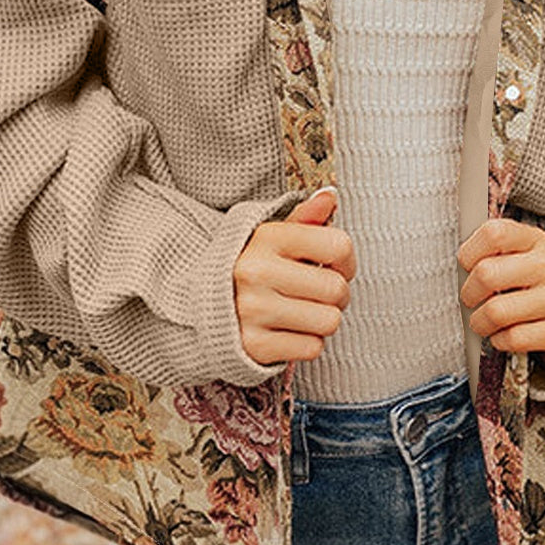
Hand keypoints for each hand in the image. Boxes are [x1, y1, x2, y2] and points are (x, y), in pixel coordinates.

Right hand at [234, 189, 354, 365]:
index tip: (334, 265)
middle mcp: (257, 272)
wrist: (198, 305)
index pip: (338, 246)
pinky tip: (289, 330)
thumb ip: (304, 218)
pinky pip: (312, 348)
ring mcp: (253, 311)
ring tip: (303, 310)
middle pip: (337, 288)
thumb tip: (330, 196)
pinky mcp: (254, 345)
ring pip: (329, 321)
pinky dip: (308, 343)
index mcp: (267, 238)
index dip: (346, 259)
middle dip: (337, 294)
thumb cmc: (247, 267)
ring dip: (323, 320)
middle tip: (319, 293)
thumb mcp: (271, 236)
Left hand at [458, 218, 544, 373]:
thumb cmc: (538, 285)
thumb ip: (494, 254)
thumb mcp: (522, 259)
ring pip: (497, 311)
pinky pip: (515, 338)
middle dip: (469, 293)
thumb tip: (458, 267)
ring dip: (481, 322)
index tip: (467, 266)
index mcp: (536, 241)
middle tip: (471, 301)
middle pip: (487, 274)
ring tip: (484, 323)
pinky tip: (504, 336)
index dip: (470, 251)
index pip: (494, 233)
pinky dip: (500, 341)